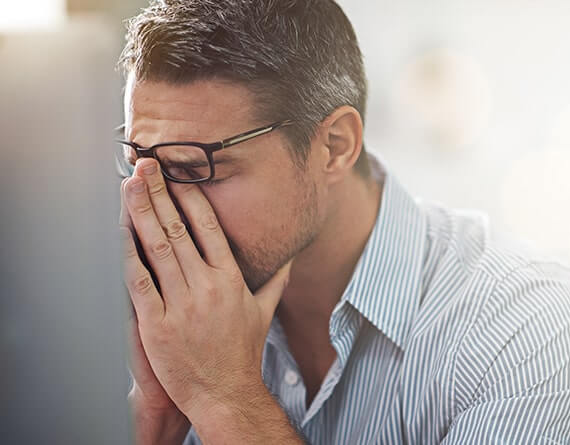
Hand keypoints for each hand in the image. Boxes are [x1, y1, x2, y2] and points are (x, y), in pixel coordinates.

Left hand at [120, 158, 292, 420]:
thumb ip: (276, 280)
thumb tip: (290, 258)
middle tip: (147, 165)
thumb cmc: (243, 352)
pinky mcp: (157, 324)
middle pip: (179, 230)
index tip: (178, 174)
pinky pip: (139, 281)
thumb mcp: (264, 312)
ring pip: (157, 248)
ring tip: (130, 185)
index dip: (191, 197)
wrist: (225, 393)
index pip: (210, 227)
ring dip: (141, 213)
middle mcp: (207, 286)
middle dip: (161, 193)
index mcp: (231, 279)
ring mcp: (181, 304)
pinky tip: (119, 230)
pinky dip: (127, 253)